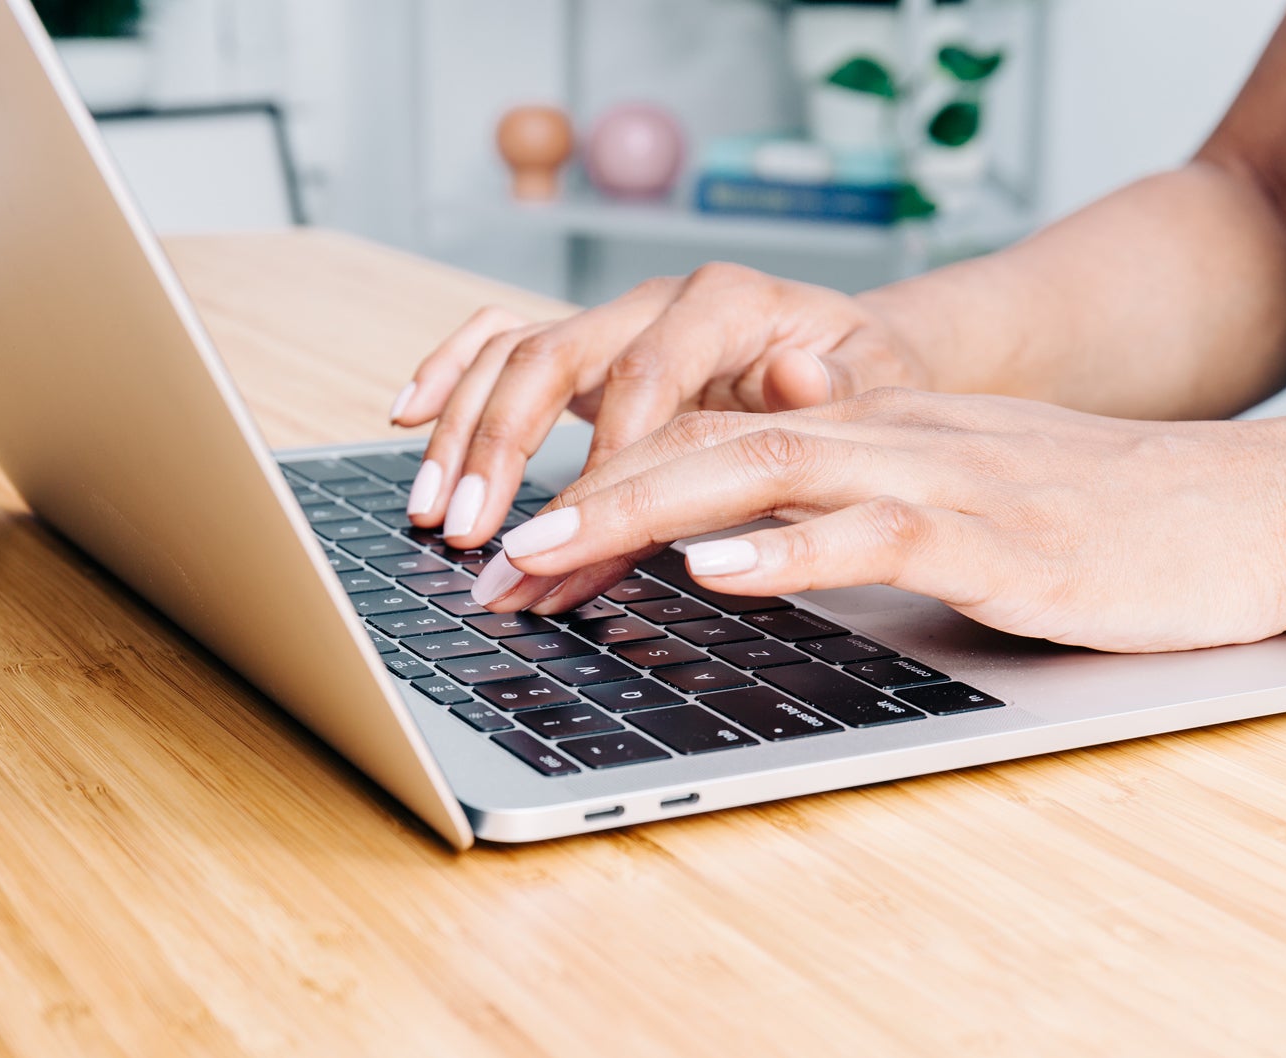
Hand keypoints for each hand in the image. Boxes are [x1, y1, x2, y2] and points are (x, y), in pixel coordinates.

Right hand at [389, 263, 926, 548]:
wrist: (859, 348)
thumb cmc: (866, 376)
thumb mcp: (876, 385)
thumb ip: (834, 390)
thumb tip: (796, 377)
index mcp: (728, 303)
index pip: (647, 378)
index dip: (603, 457)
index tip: (571, 529)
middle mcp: (659, 300)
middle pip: (556, 355)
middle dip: (504, 447)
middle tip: (473, 530)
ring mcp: (618, 319)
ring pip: (514, 351)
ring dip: (465, 429)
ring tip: (435, 510)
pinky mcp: (593, 347)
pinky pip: (502, 341)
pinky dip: (451, 372)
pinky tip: (409, 417)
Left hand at [468, 390, 1285, 653]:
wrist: (1248, 509)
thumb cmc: (1105, 522)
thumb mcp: (962, 511)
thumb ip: (858, 523)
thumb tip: (747, 560)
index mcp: (871, 436)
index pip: (706, 449)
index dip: (597, 496)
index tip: (516, 562)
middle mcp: (887, 440)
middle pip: (703, 450)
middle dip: (580, 505)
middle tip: (485, 565)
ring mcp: (940, 482)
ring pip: (761, 474)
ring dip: (639, 513)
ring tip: (544, 554)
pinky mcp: (997, 536)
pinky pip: (875, 531)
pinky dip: (787, 549)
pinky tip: (715, 569)